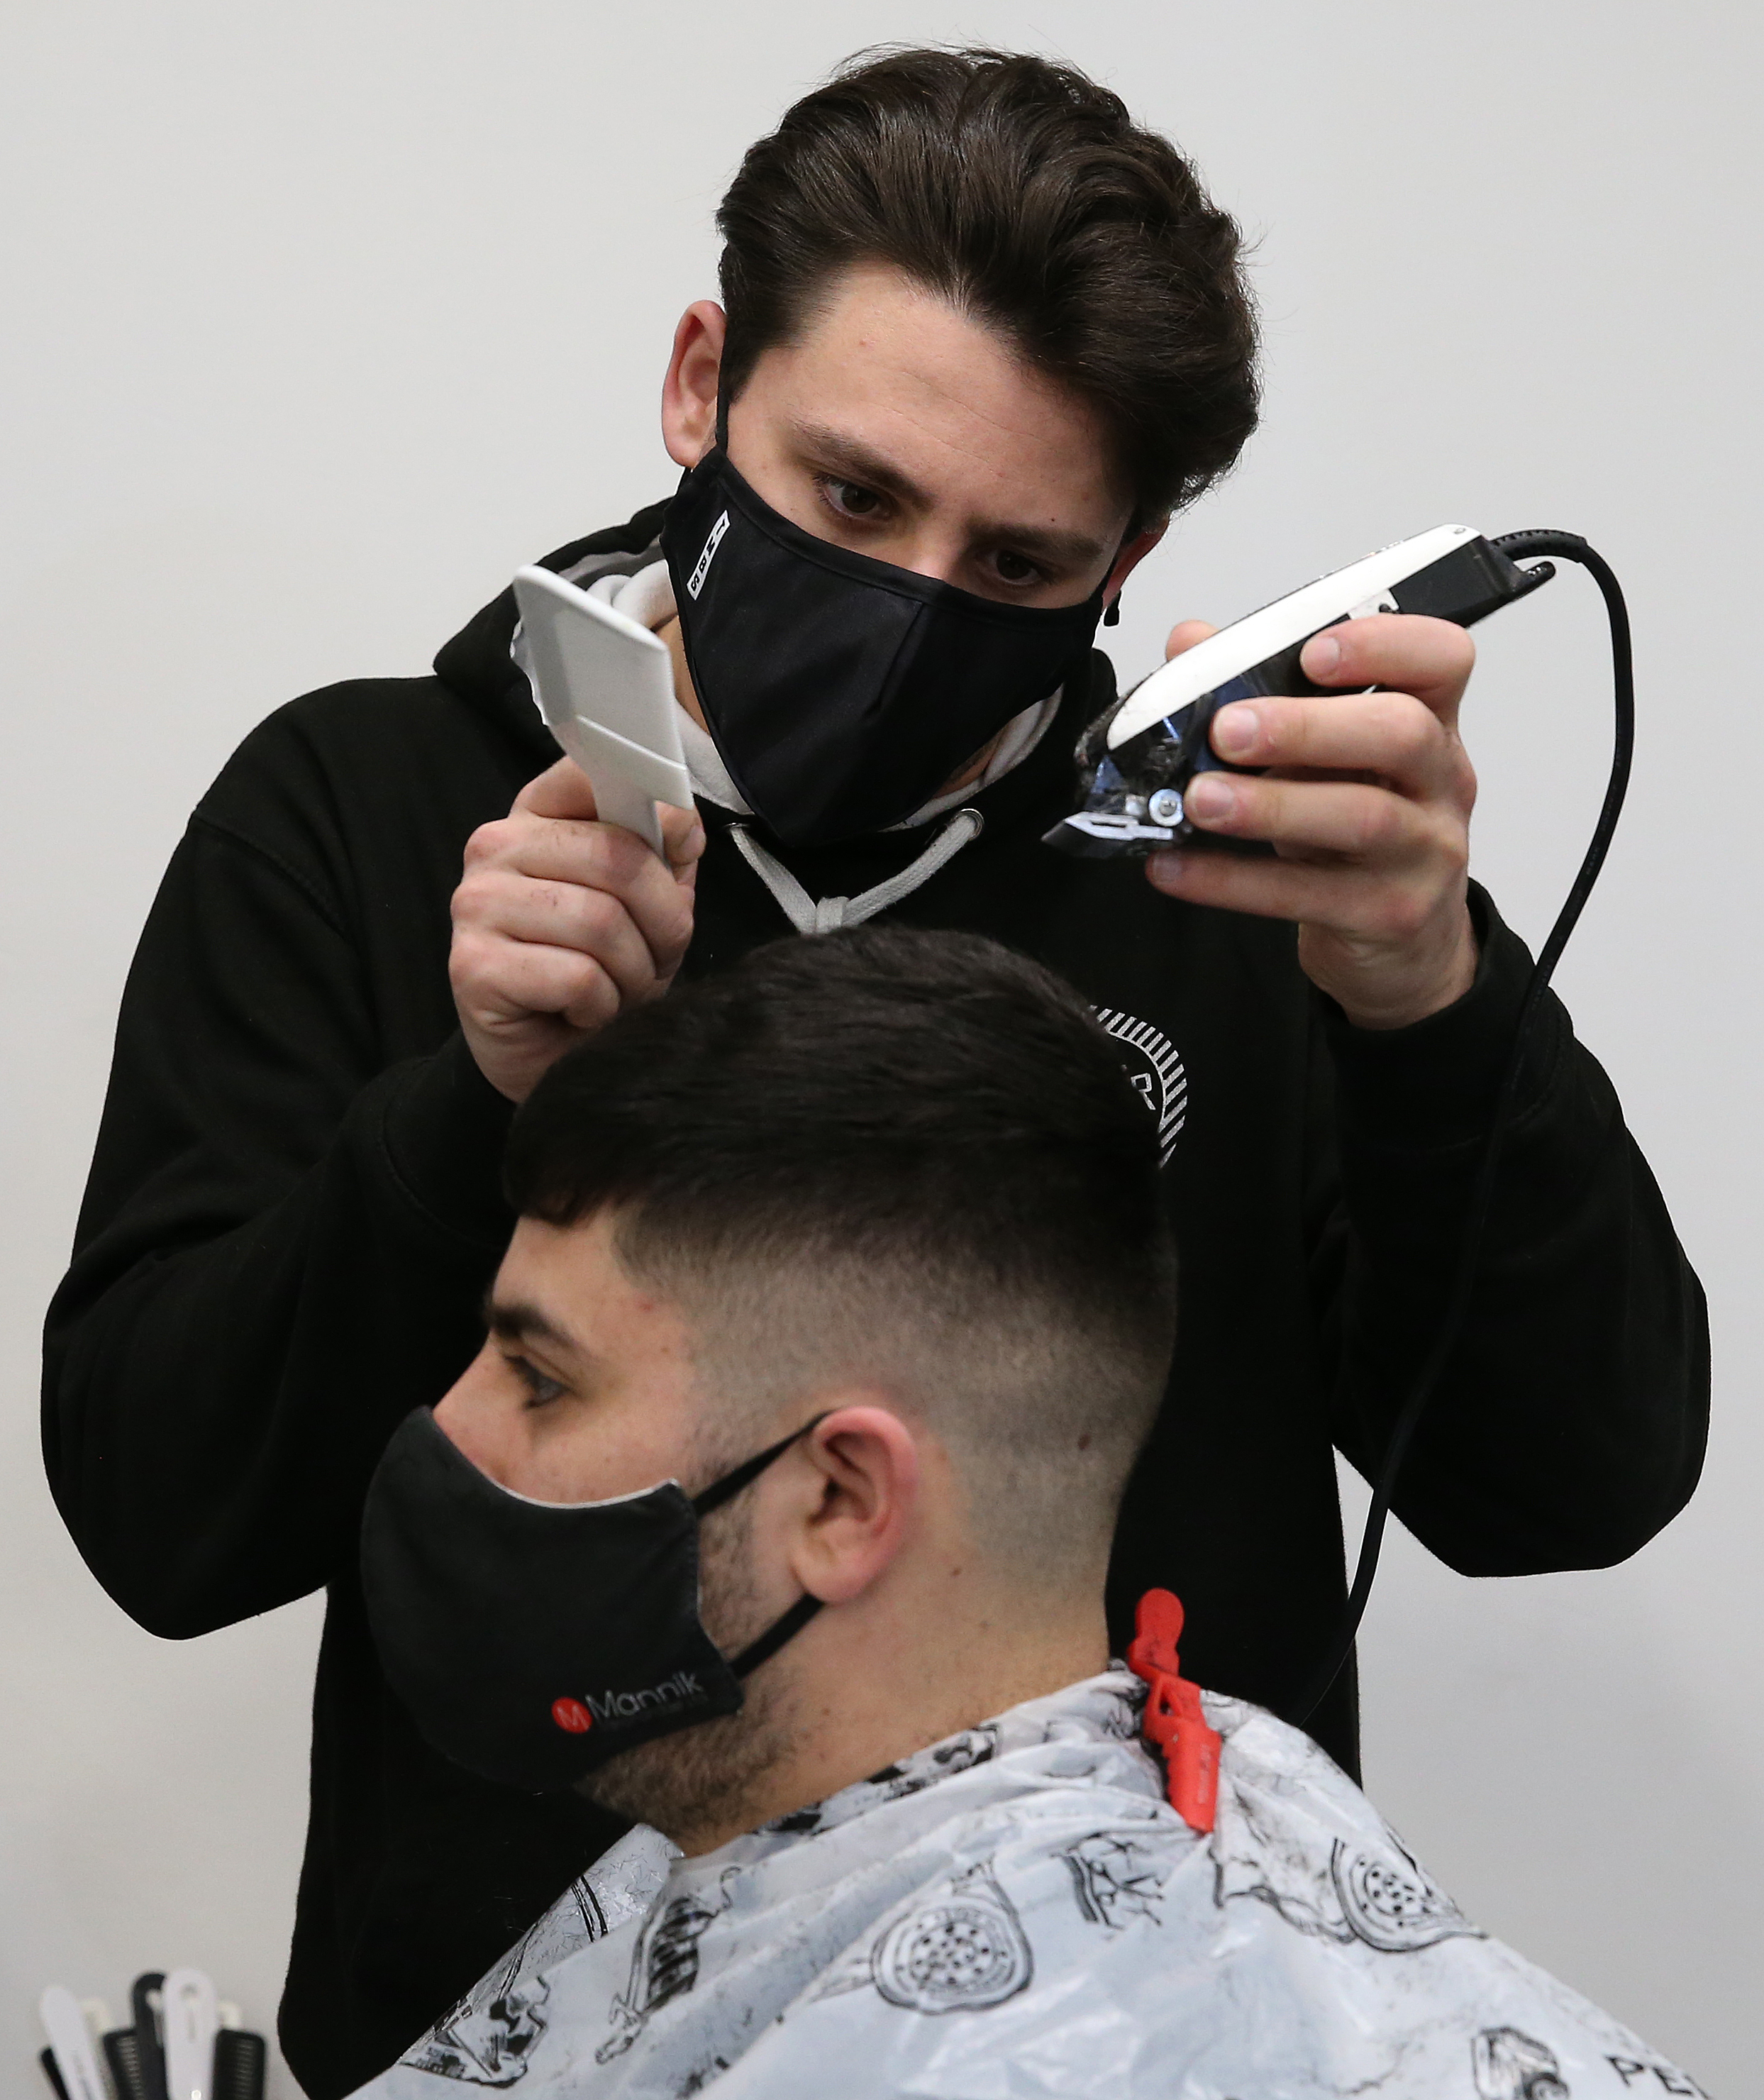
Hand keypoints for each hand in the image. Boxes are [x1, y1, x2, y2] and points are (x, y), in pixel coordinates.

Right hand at [450, 758, 703, 1102]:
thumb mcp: (646, 905)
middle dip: (663, 922)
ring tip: (619, 990)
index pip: (595, 773)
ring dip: (634, 973)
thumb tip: (680, 823)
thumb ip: (662, 854)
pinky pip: (577, 977)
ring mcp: (477, 904)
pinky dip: (601, 1006)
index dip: (655, 811)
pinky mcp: (473, 966)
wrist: (545, 1056)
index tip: (681, 846)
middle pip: (617, 859)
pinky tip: (582, 1013)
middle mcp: (496, 846)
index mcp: (538, 815)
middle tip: (657, 958)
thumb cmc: (598, 970)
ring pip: (601, 922)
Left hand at [1145, 614, 1479, 1029]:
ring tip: (1197, 800)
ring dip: (1269, 805)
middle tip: (1228, 730)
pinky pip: (1309, 895)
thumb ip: (1263, 694)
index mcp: (1429, 720)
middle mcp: (1438, 780)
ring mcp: (1425, 851)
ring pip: (1362, 817)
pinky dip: (1232, 881)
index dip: (1384, 645)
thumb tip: (1190, 643)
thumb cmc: (1354, 830)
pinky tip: (1176, 866)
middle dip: (1307, 726)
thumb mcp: (1321, 757)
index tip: (1311, 651)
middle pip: (1401, 732)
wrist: (1401, 940)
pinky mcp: (1391, 914)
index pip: (1439, 660)